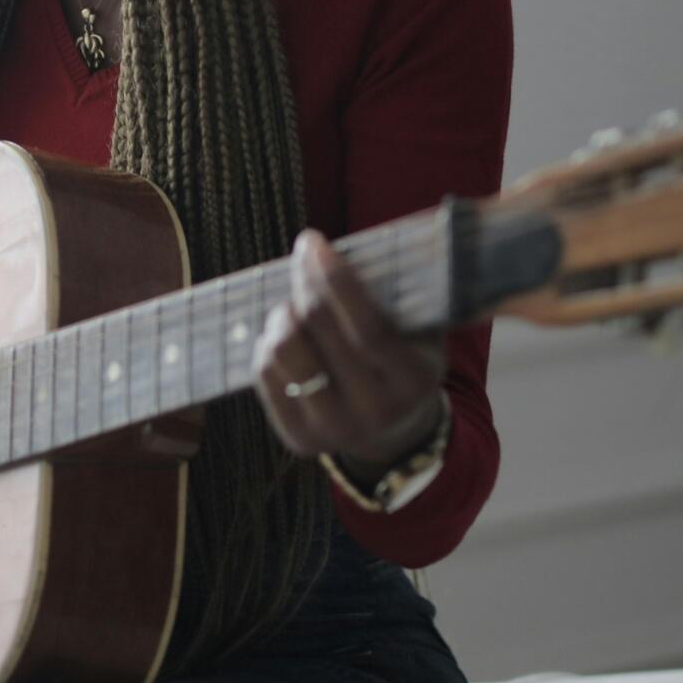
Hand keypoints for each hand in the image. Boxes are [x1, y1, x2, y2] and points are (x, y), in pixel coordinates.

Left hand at [252, 230, 447, 473]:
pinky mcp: (301, 441)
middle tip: (303, 260)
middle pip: (320, 331)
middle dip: (303, 283)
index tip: (313, 242)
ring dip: (281, 316)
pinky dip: (266, 346)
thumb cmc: (403, 354)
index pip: (367, 327)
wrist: (393, 427)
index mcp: (414, 378)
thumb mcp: (418, 326)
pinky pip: (265, 377)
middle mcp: (377, 410)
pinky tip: (286, 338)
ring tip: (292, 308)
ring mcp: (336, 430)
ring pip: (283, 353)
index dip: (335, 280)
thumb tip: (340, 246)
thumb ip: (394, 291)